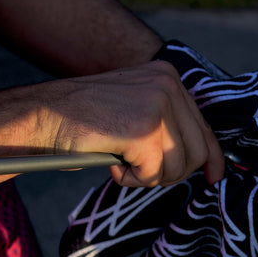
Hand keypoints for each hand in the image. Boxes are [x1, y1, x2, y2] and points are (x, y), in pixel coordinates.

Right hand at [46, 60, 224, 187]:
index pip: (203, 126)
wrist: (43, 115)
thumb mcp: (135, 110)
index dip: (212, 157)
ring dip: (148, 176)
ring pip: (177, 167)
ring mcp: (159, 106)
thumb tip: (202, 159)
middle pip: (198, 151)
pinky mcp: (145, 130)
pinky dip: (132, 179)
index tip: (214, 178)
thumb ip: (167, 124)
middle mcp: (168, 85)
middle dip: (172, 172)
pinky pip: (154, 175)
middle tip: (141, 172)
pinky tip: (111, 163)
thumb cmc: (84, 120)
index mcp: (168, 77)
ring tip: (120, 162)